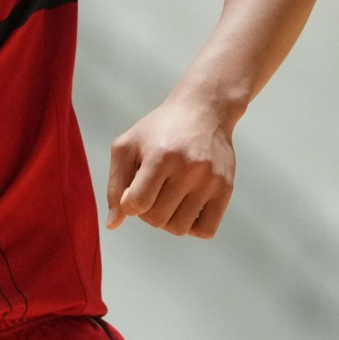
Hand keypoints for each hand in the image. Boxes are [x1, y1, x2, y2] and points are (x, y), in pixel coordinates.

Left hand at [106, 96, 238, 237]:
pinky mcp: (226, 189)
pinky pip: (206, 230)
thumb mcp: (127, 146)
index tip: (134, 191)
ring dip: (168, 220)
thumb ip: (115, 185)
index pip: (137, 203)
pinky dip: (192, 227)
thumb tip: (112, 225)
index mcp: (160, 156)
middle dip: (147, 212)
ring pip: (180, 229)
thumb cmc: (160, 128)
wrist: (204, 109)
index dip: (129, 204)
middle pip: (157, 219)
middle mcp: (188, 169)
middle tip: (152, 192)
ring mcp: (210, 180)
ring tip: (168, 199)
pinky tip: (187, 207)